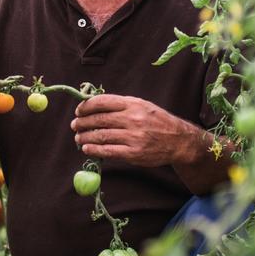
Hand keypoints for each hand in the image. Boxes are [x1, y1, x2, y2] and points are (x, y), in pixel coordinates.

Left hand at [70, 94, 202, 166]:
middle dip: (82, 123)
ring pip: (100, 136)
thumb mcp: (142, 105)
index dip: (86, 106)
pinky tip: (87, 148)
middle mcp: (132, 119)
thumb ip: (120, 105)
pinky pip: (108, 151)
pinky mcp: (133, 153)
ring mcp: (133, 137)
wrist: (179, 140)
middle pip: (98, 120)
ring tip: (78, 138)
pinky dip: (94, 150)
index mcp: (133, 104)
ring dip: (84, 137)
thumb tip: (93, 104)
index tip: (78, 111)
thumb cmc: (156, 121)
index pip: (102, 102)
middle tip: (75, 126)